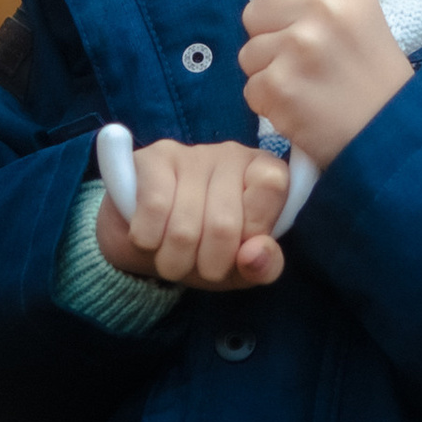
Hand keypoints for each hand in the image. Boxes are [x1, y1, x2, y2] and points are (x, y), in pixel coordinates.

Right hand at [96, 139, 289, 289]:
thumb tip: (254, 255)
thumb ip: (263, 266)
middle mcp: (233, 154)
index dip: (251, 232)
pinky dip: (149, 240)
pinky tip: (150, 238)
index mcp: (267, 173)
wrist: (150, 242)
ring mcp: (192, 153)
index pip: (272, 185)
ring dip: (174, 260)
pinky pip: (154, 208)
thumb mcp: (241, 268)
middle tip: (200, 265)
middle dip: (208, 264)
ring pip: (185, 226)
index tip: (239, 249)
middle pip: (223, 223)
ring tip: (173, 257)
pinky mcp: (154, 158)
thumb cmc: (206, 250)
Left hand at [240, 0, 413, 167]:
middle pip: (253, 11)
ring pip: (248, 51)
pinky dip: (270, 102)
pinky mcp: (280, 87)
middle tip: (304, 60)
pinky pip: (251, 87)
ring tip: (306, 85)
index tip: (284, 11)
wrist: (392, 132)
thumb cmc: (373, 75)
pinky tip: (300, 107)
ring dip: (269, 72)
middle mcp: (322, 10)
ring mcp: (299, 48)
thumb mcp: (360, 14)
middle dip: (269, 38)